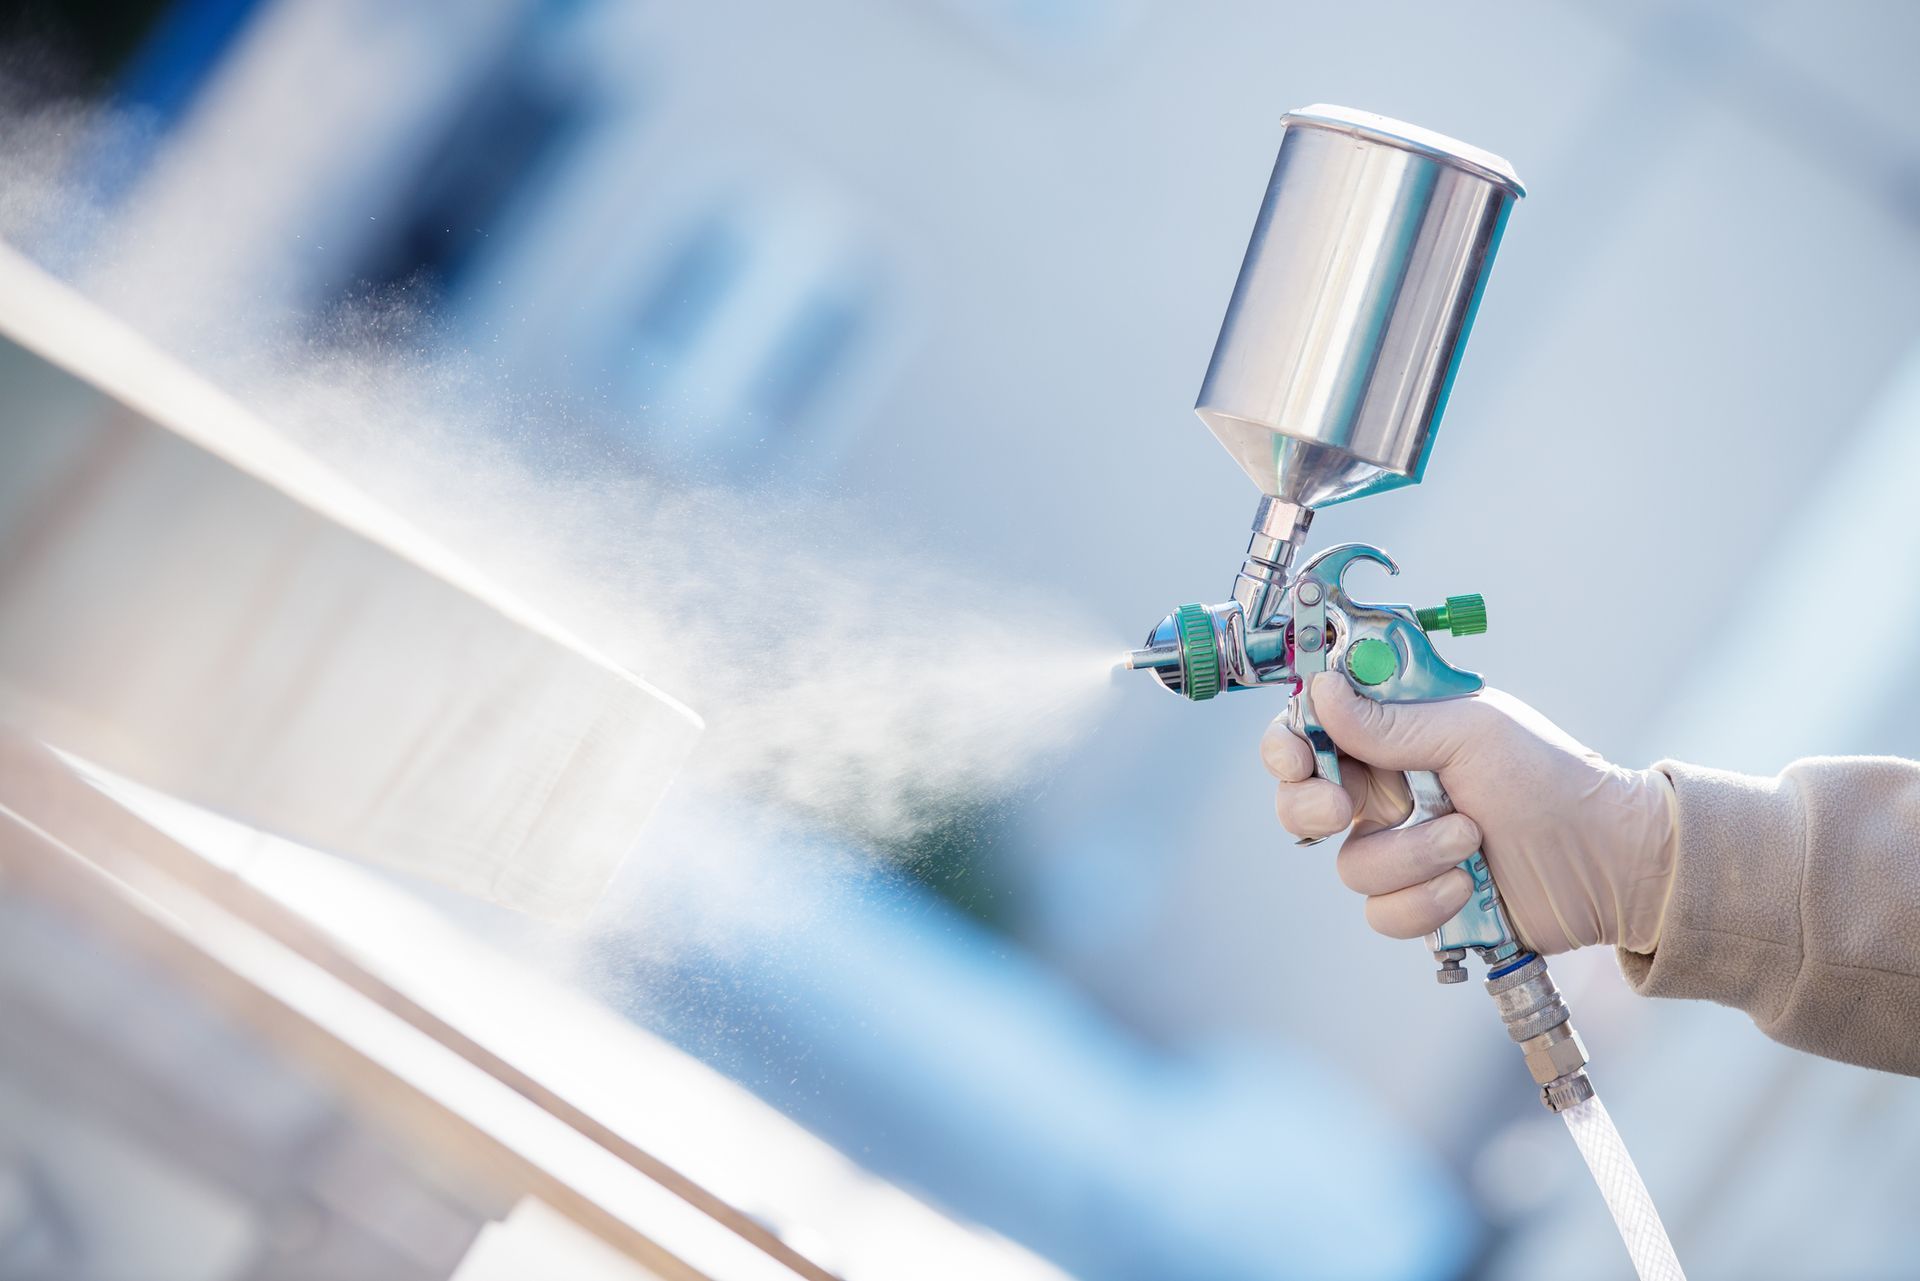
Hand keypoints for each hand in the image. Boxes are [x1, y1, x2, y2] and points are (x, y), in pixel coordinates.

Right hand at [1260, 672, 1676, 954]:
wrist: (1609, 862)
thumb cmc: (1552, 780)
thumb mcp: (1472, 734)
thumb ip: (1389, 721)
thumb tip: (1321, 692)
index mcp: (1397, 735)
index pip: (1314, 730)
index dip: (1289, 743)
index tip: (1297, 758)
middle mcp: (1390, 790)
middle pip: (1302, 802)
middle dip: (1313, 808)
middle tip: (1344, 811)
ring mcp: (1402, 848)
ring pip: (1348, 865)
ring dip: (1407, 855)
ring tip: (1469, 840)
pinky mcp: (1420, 901)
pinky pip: (1381, 912)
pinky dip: (1424, 901)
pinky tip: (1466, 886)